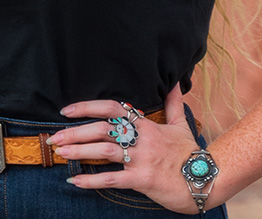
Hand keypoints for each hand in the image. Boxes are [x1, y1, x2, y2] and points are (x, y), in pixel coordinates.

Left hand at [50, 84, 204, 213]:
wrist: (207, 180)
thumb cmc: (190, 153)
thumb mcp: (181, 125)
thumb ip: (173, 104)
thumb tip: (176, 82)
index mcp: (146, 125)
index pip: (112, 108)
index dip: (87, 106)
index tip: (66, 110)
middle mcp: (141, 139)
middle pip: (102, 129)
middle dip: (75, 132)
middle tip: (54, 137)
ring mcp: (142, 159)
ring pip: (105, 151)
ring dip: (79, 151)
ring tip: (60, 153)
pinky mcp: (143, 179)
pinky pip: (113, 178)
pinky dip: (92, 180)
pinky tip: (75, 180)